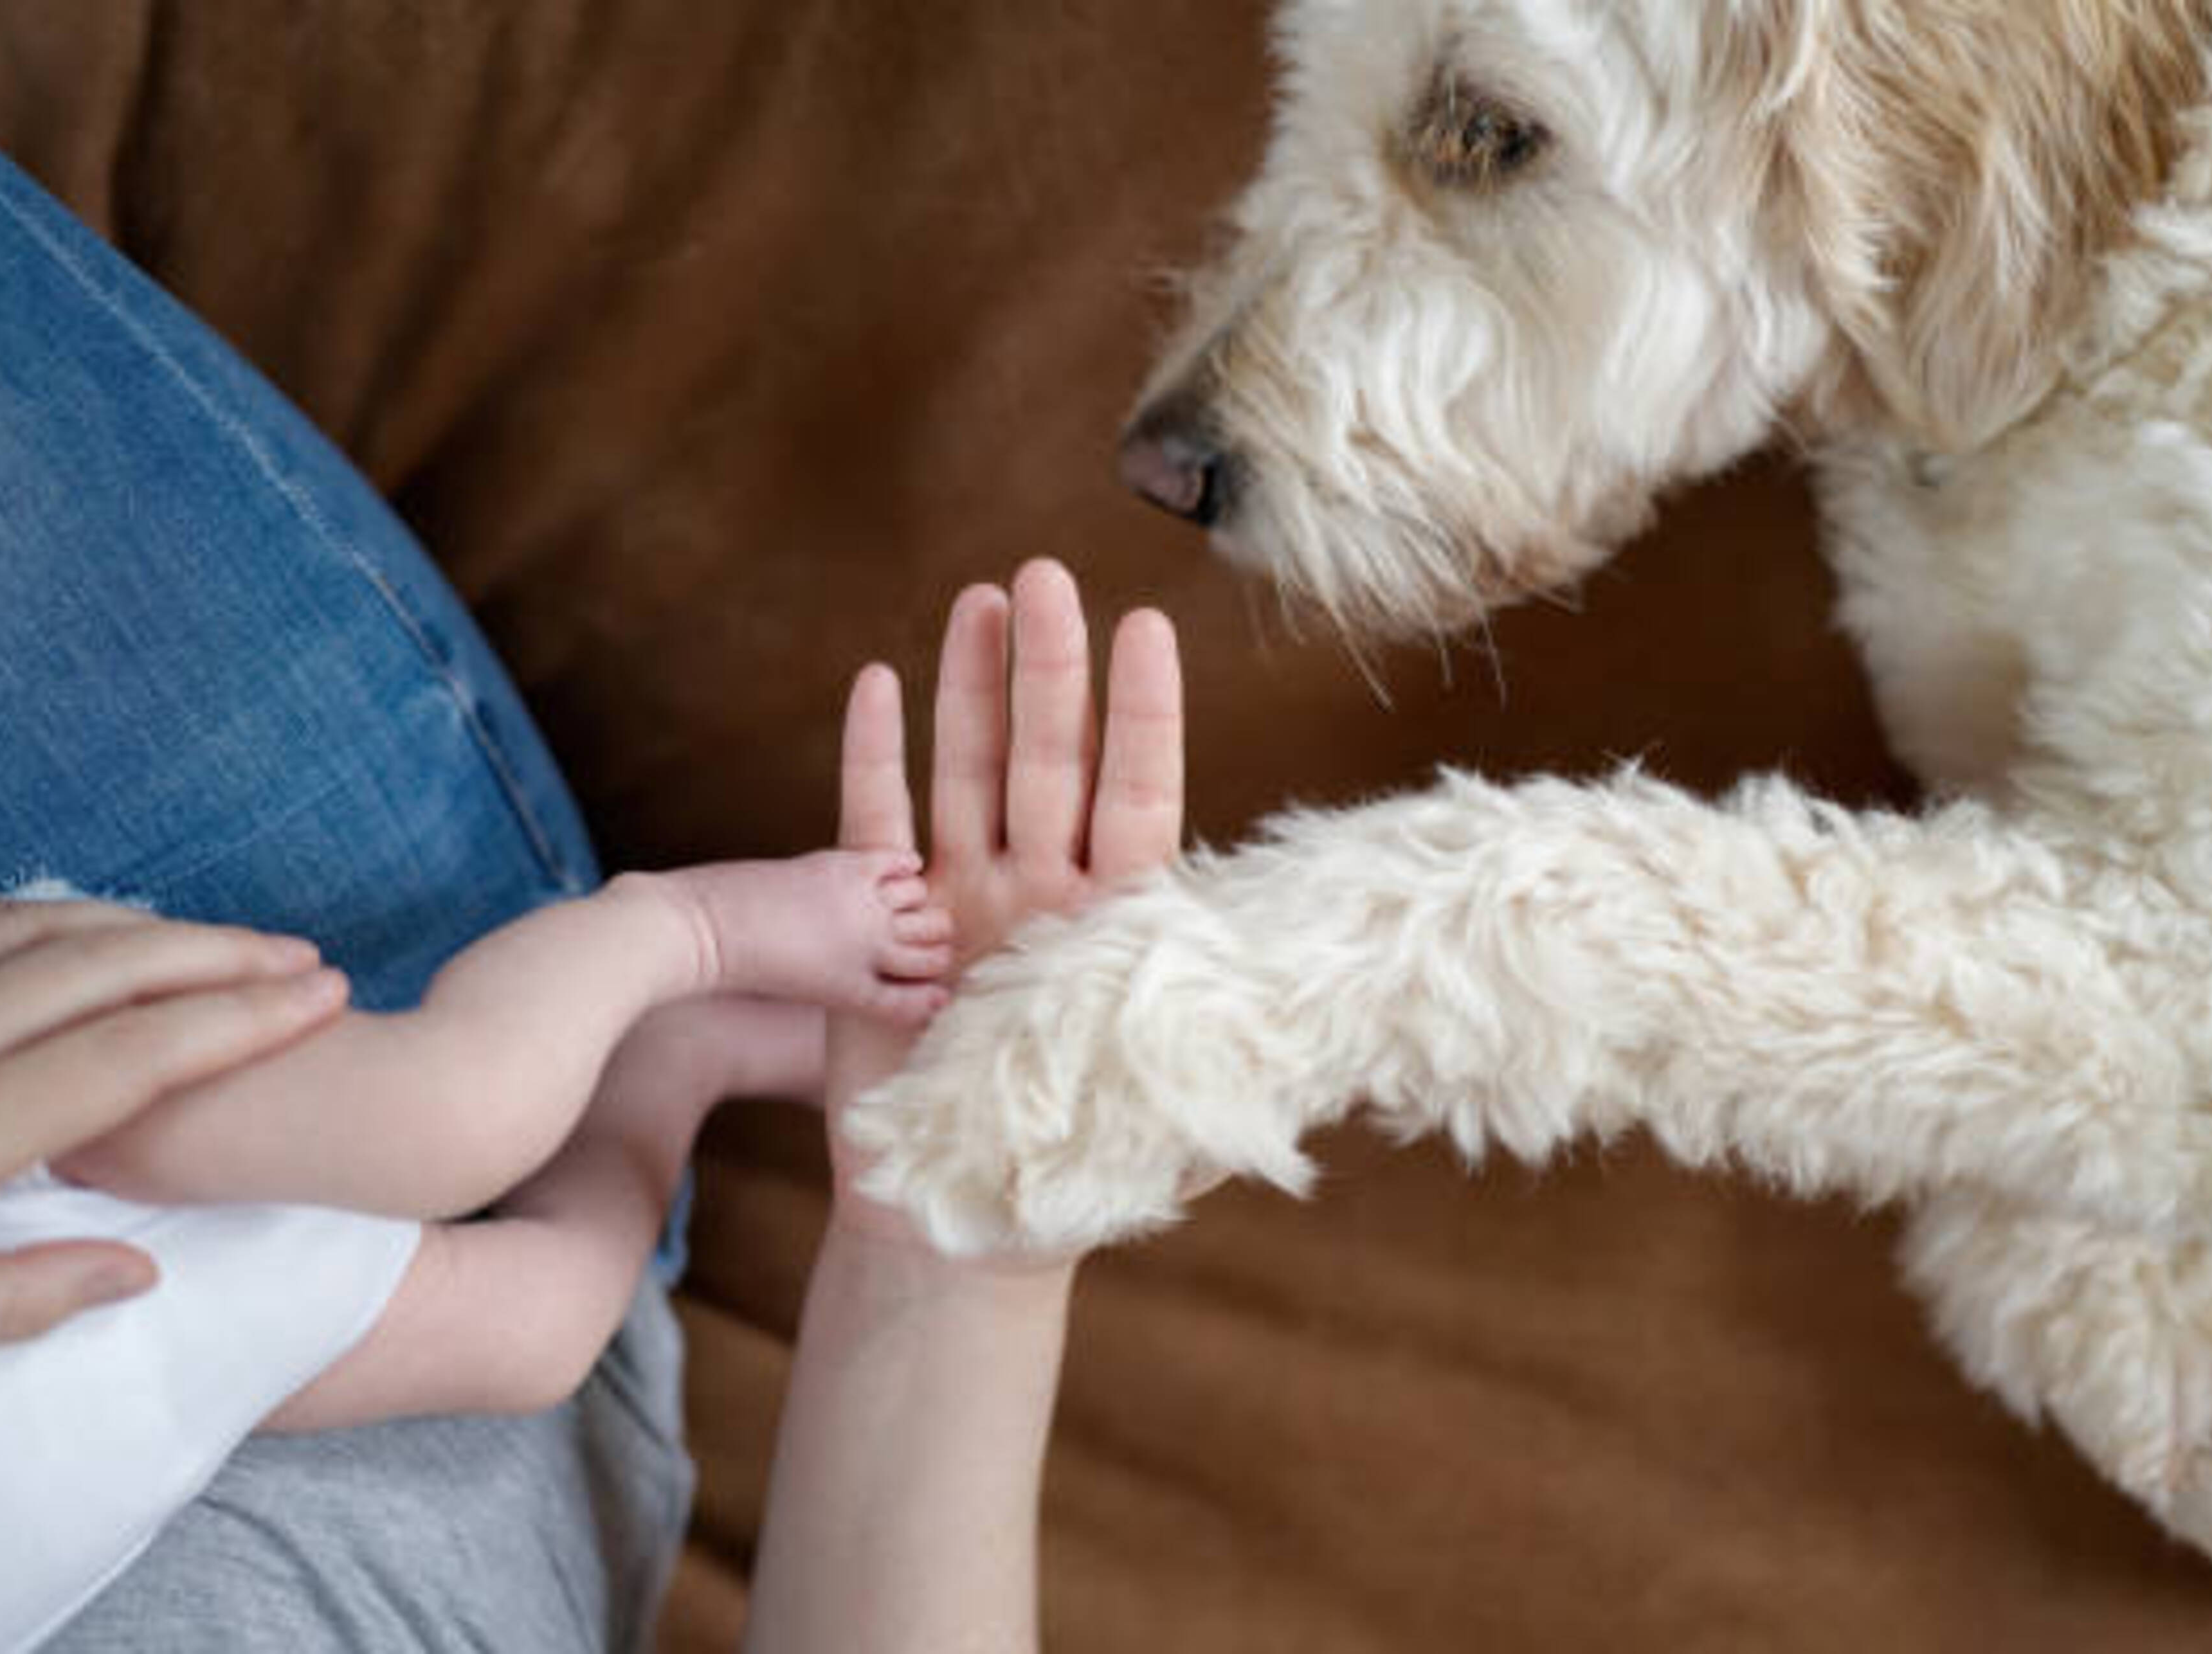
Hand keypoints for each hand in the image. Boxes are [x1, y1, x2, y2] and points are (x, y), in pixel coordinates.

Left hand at [0, 898, 345, 1364]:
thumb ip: (6, 1302)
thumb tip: (135, 1273)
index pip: (136, 1058)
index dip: (243, 1024)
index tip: (321, 1002)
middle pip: (112, 970)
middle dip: (227, 957)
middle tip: (311, 959)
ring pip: (42, 928)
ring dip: (149, 924)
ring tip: (226, 936)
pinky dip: (39, 908)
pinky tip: (78, 919)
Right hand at [824, 558, 1183, 1249]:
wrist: (958, 1228)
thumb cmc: (1076, 1174)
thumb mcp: (1170, 1111)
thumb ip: (1232, 1051)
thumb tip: (1339, 1024)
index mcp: (1114, 927)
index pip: (1137, 797)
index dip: (1142, 715)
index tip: (1146, 628)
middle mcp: (1039, 898)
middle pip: (1048, 761)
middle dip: (1049, 667)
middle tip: (1047, 574)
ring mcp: (959, 907)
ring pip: (968, 773)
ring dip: (972, 687)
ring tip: (982, 597)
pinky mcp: (880, 930)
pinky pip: (872, 826)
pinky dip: (872, 757)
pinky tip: (879, 680)